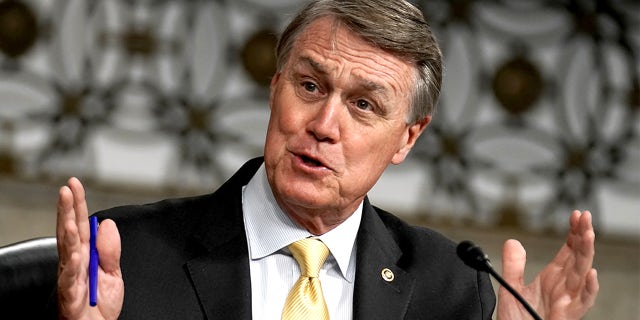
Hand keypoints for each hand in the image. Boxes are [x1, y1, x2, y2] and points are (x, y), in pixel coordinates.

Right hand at [56, 177, 123, 319]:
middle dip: (68, 210)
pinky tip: (76, 254)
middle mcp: (74, 264)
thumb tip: (107, 223)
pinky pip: (71, 280)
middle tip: (66, 189)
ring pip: (67, 253)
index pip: (80, 225)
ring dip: (67, 234)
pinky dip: (73, 267)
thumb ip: (110, 250)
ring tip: (69, 216)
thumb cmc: (100, 306)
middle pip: (70, 233)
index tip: (74, 184)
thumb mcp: (113, 274)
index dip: (77, 204)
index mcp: (85, 256)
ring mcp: (71, 279)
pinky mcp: (71, 297)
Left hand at [497, 210, 598, 319]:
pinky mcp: (566, 316)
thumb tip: (513, 241)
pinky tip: (591, 273)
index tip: (576, 214)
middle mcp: (564, 287)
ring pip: (583, 274)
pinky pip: (582, 302)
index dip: (573, 232)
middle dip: (583, 236)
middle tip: (585, 216)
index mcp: (554, 278)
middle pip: (579, 257)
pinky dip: (588, 289)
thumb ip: (513, 266)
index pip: (569, 250)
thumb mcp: (510, 288)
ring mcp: (567, 301)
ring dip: (587, 254)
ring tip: (588, 234)